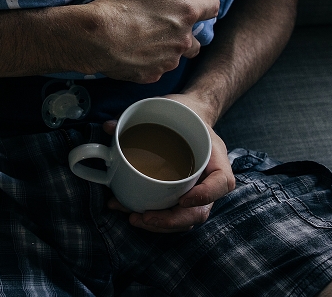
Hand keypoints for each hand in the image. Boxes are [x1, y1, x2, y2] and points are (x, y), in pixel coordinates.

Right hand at [69, 0, 219, 82]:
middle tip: (168, 23)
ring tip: (150, 38)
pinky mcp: (150, 75)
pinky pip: (156, 68)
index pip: (213, 7)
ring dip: (169, 48)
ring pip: (177, 55)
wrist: (94, 37)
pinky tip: (135, 52)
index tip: (199, 2)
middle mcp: (183, 40)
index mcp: (187, 12)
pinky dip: (150, 61)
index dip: (207, 2)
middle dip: (188, 32)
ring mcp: (167, 61)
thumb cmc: (121, 1)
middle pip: (197, 39)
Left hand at [103, 93, 235, 232]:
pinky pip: (172, 214)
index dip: (205, 195)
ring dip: (160, 225)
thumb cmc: (184, 114)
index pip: (222, 183)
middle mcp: (209, 180)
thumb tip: (109, 127)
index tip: (183, 199)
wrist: (189, 115)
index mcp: (216, 158)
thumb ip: (140, 115)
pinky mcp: (182, 195)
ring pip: (185, 219)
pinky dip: (153, 219)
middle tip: (146, 216)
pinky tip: (130, 213)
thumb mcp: (170, 106)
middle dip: (172, 220)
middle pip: (201, 211)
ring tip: (133, 219)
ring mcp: (197, 191)